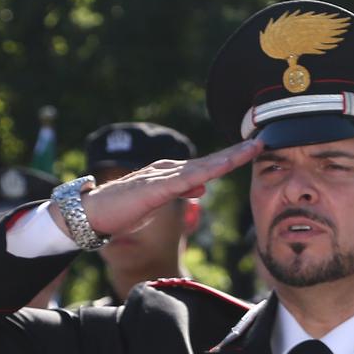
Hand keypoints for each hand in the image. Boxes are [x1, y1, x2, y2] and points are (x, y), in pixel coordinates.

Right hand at [79, 140, 262, 237]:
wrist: (91, 212)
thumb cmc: (124, 208)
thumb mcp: (161, 200)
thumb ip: (182, 191)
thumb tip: (204, 186)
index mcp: (171, 174)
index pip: (207, 165)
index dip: (231, 158)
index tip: (254, 150)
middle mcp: (168, 170)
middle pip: (209, 161)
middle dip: (236, 152)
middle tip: (261, 142)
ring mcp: (160, 177)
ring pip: (201, 166)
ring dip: (226, 158)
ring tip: (250, 149)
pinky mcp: (152, 189)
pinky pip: (182, 180)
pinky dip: (202, 174)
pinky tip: (217, 171)